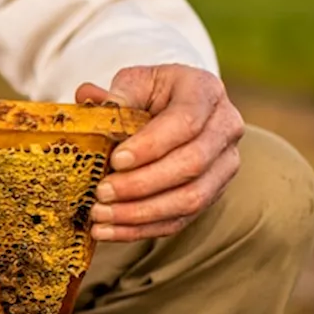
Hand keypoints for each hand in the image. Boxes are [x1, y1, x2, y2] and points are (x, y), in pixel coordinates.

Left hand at [75, 64, 244, 241]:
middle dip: (142, 183)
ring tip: (100, 214)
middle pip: (192, 164)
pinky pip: (180, 219)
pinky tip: (108, 231)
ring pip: (191, 198)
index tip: (116, 160)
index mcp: (205, 92)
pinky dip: (141, 229)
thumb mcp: (135, 83)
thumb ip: (115, 95)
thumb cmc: (150, 94)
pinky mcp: (212, 194)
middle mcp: (225, 128)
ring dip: (141, 212)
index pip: (186, 122)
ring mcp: (224, 165)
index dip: (151, 145)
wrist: (174, 109)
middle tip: (102, 192)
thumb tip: (88, 99)